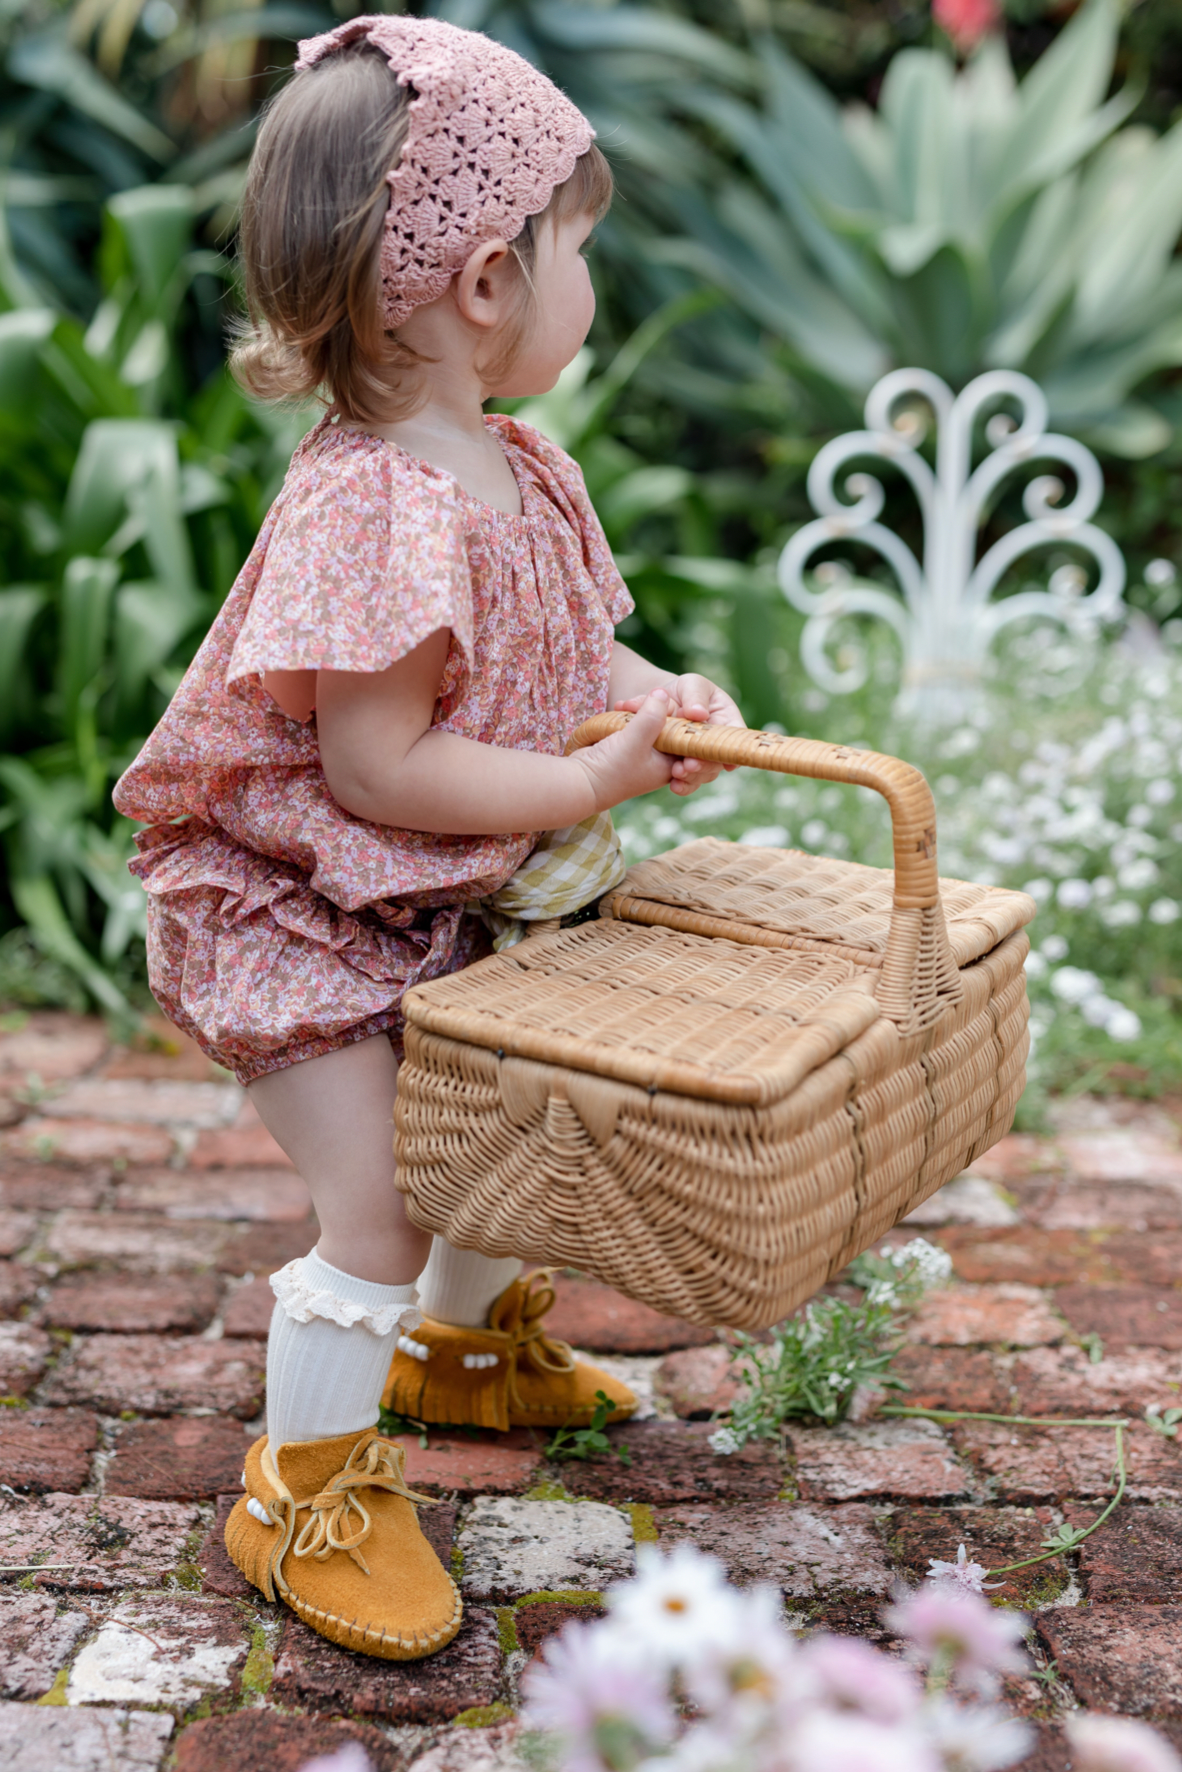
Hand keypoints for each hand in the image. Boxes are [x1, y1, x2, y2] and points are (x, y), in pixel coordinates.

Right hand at [571, 687, 676, 811]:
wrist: (578, 781)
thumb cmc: (611, 770)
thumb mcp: (635, 740)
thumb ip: (651, 716)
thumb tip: (663, 692)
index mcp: (671, 765)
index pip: (688, 738)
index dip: (685, 718)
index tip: (675, 702)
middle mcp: (660, 760)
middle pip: (670, 727)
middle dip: (659, 710)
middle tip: (650, 696)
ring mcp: (643, 753)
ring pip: (651, 723)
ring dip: (641, 711)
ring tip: (627, 704)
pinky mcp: (627, 745)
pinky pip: (635, 725)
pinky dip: (629, 716)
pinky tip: (620, 707)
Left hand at [613, 673, 743, 796]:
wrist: (659, 704)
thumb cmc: (683, 690)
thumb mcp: (690, 684)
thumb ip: (695, 696)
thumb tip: (699, 713)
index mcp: (727, 720)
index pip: (736, 736)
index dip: (733, 750)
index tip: (725, 761)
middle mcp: (718, 743)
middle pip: (719, 759)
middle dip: (705, 764)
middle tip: (689, 764)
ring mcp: (703, 757)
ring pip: (705, 773)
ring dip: (693, 776)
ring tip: (677, 773)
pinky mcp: (687, 768)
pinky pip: (689, 781)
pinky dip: (683, 785)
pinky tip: (674, 785)